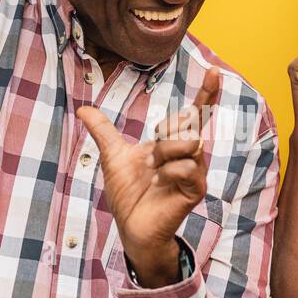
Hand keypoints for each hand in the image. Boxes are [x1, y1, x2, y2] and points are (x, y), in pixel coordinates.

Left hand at [76, 68, 221, 287]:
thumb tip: (84, 110)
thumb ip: (103, 131)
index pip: (195, 114)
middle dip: (163, 136)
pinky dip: (167, 171)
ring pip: (188, 143)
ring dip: (163, 154)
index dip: (206, 93)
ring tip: (153, 171)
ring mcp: (195, 173)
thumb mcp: (113, 156)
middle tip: (149, 158)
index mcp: (173, 144)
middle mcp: (189, 155)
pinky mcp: (195, 190)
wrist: (130, 226)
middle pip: (187, 125)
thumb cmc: (128, 194)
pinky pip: (187, 167)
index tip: (214, 71)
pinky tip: (158, 182)